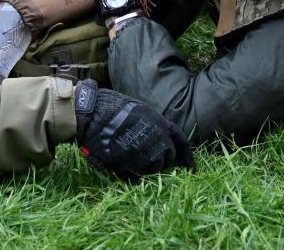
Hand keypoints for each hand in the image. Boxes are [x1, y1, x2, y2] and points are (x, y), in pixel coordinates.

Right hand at [74, 79, 193, 180]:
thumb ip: (152, 125)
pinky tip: (124, 166)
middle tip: (150, 157)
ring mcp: (145, 153)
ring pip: (154, 168)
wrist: (92, 113)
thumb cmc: (113, 107)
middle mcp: (158, 140)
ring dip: (147, 167)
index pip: (182, 142)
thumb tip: (159, 137)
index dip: (187, 156)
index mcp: (161, 124)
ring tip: (133, 158)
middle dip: (164, 160)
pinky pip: (136, 175)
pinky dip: (133, 174)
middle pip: (169, 158)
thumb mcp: (139, 110)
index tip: (191, 168)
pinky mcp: (130, 164)